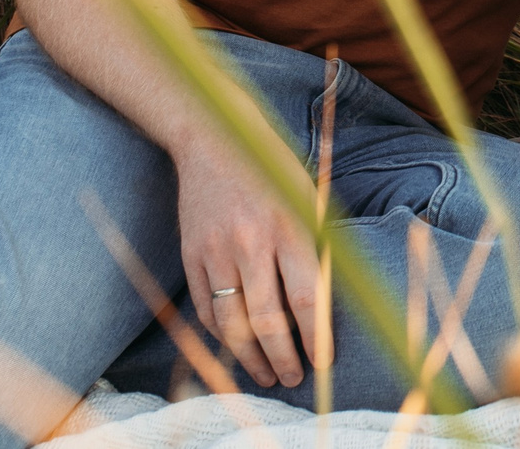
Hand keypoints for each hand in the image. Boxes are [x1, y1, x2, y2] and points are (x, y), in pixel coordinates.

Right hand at [174, 133, 327, 388]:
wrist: (214, 140)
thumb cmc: (272, 168)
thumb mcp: (307, 197)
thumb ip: (317, 243)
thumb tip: (328, 297)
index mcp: (288, 225)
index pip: (305, 296)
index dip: (315, 335)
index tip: (323, 360)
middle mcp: (251, 242)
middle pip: (267, 319)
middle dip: (283, 357)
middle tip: (293, 378)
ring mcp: (216, 251)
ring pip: (231, 322)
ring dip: (249, 357)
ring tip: (266, 375)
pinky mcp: (191, 255)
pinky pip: (205, 307)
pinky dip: (221, 335)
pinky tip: (236, 347)